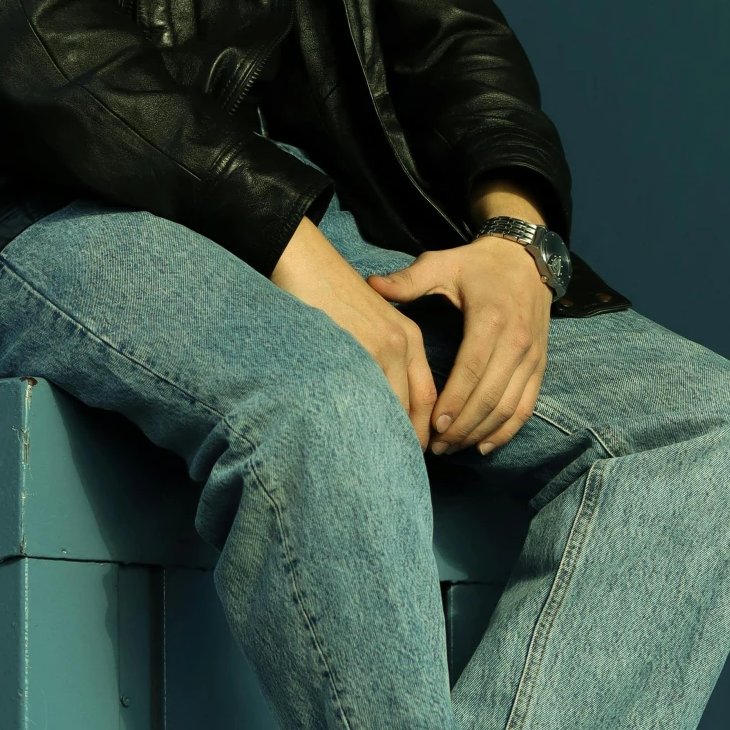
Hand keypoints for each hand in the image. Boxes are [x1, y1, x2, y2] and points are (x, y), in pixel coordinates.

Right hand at [272, 217, 438, 447]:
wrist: (303, 258)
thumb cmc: (328, 291)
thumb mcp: (368, 321)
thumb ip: (380, 358)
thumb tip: (378, 403)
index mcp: (408, 339)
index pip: (426, 400)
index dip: (423, 432)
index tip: (413, 456)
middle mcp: (401, 345)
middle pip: (416, 410)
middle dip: (410, 444)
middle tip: (396, 472)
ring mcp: (378, 348)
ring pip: (393, 409)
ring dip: (388, 439)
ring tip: (375, 467)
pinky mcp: (353, 349)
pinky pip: (365, 397)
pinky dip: (363, 423)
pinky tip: (351, 441)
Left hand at [368, 233, 549, 455]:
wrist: (526, 259)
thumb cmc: (477, 265)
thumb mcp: (442, 264)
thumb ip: (408, 280)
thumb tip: (371, 285)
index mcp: (490, 319)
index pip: (472, 369)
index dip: (454, 400)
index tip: (433, 423)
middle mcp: (516, 341)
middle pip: (490, 396)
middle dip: (462, 425)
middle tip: (435, 445)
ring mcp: (532, 356)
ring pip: (509, 407)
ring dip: (480, 432)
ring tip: (451, 447)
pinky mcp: (539, 365)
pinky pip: (526, 406)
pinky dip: (507, 431)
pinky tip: (483, 445)